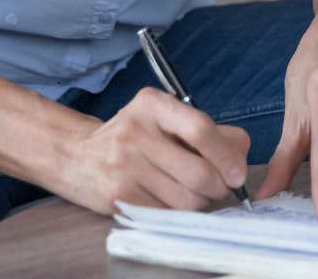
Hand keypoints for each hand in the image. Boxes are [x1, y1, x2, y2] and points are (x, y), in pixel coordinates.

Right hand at [55, 87, 250, 215]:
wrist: (76, 155)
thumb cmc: (131, 136)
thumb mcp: (162, 118)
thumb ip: (203, 130)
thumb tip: (241, 153)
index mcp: (152, 104)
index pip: (201, 129)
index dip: (227, 155)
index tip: (238, 173)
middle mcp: (136, 132)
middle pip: (200, 173)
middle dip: (219, 187)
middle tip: (218, 186)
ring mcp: (125, 166)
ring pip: (187, 199)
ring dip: (200, 202)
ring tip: (191, 191)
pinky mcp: (119, 195)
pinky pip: (168, 213)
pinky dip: (178, 211)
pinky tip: (168, 198)